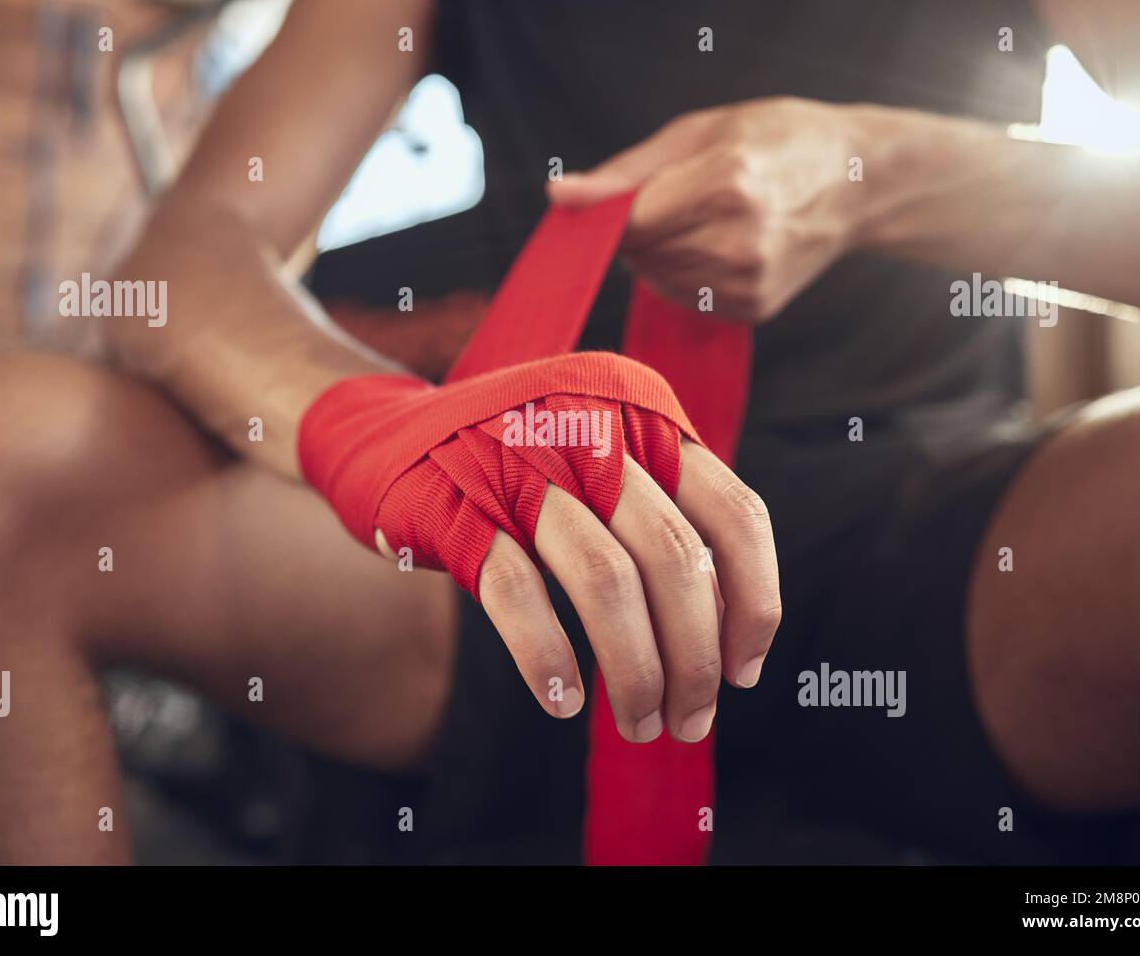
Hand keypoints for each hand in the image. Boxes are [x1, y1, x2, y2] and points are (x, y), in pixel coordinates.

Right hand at [409, 438, 779, 745]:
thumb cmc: (516, 466)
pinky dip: (548, 657)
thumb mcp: (601, 464)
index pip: (734, 513)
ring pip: (607, 579)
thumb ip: (662, 522)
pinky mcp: (457, 507)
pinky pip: (518, 593)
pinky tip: (563, 700)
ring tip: (638, 724)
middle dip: (694, 658)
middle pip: (674, 557)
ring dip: (635, 671)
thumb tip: (729, 632)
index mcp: (643, 415)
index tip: (743, 673)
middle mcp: (590, 427)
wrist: (386, 433)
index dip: (753, 603)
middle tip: (690, 721)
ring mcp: (520, 463)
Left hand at [549, 97, 871, 322]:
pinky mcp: (753, 309)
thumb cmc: (778, 142)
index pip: (630, 225)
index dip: (610, 216)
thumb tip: (560, 197)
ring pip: (656, 281)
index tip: (609, 204)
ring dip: (660, 254)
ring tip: (704, 218)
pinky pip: (683, 299)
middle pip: (640, 255)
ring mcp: (749, 282)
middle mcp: (739, 242)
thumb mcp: (700, 132)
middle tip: (679, 197)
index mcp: (725, 185)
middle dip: (640, 230)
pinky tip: (720, 245)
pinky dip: (685, 275)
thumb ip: (624, 174)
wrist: (857, 182)